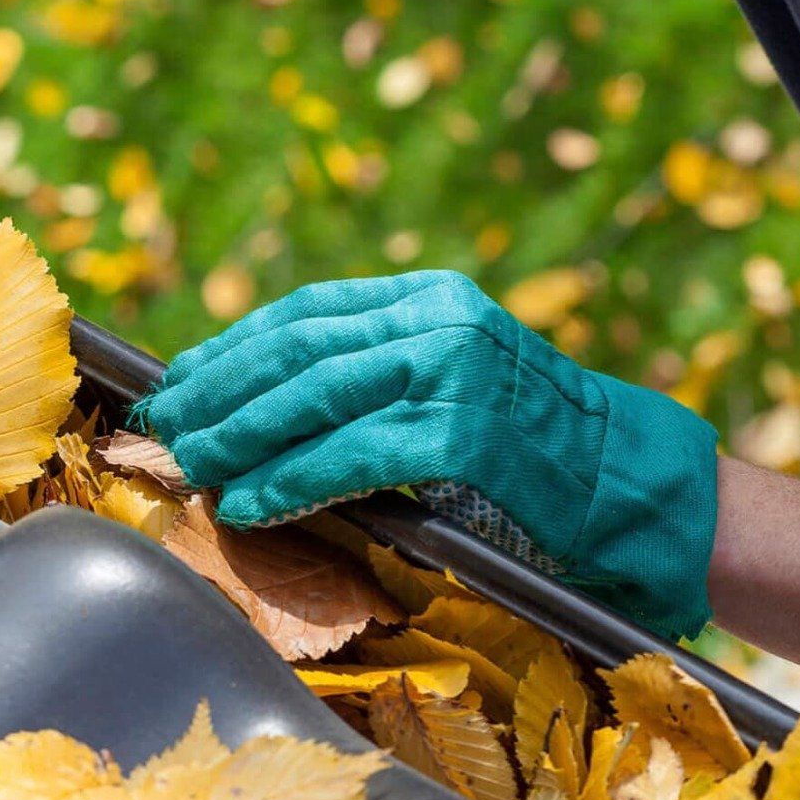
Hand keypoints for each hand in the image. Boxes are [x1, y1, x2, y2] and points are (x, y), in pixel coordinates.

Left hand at [137, 271, 719, 637]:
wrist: (633, 485)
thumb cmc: (537, 448)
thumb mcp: (458, 377)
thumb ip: (380, 372)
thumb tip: (266, 401)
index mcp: (431, 297)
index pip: (306, 312)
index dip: (233, 347)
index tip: (181, 380)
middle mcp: (438, 320)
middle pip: (296, 349)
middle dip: (219, 391)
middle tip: (166, 427)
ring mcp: (452, 373)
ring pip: (313, 398)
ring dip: (239, 436)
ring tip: (192, 465)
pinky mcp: (461, 435)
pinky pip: (349, 457)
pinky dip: (290, 481)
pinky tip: (251, 502)